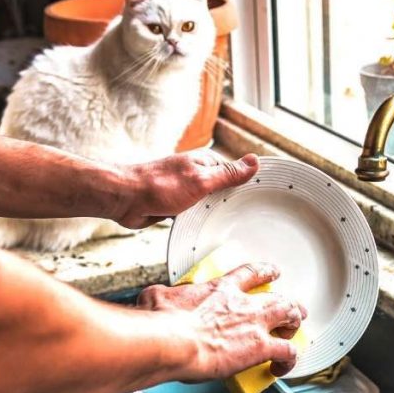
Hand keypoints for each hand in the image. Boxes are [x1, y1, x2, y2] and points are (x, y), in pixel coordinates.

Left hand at [116, 152, 258, 228]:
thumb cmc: (159, 187)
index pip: (238, 172)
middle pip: (225, 190)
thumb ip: (228, 174)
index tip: (268, 197)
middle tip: (253, 219)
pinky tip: (208, 231)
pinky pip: (196, 214)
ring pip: (211, 204)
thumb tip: (255, 160)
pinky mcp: (176, 205)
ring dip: (216, 214)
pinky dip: (201, 221)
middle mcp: (198, 174)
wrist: (125, 200)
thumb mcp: (201, 180)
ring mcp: (187, 190)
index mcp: (206, 163)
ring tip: (234, 228)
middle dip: (235, 202)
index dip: (252, 184)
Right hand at [137, 263, 307, 379]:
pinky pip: (287, 353)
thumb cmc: (161, 321)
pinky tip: (282, 368)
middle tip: (294, 310)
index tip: (271, 274)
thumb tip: (155, 298)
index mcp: (220, 290)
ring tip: (292, 334)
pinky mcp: (260, 348)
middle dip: (289, 305)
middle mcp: (243, 304)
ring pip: (291, 318)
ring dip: (294, 326)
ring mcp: (255, 325)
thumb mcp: (159, 297)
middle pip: (279, 297)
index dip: (265, 273)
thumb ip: (166, 296)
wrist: (171, 340)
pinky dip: (289, 361)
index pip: (250, 274)